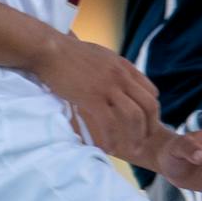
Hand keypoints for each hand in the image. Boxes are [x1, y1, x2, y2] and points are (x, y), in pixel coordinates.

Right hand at [30, 35, 158, 157]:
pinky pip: (109, 123)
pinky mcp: (92, 97)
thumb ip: (114, 69)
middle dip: (151, 127)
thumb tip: (119, 83)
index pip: (151, 91)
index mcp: (124, 66)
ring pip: (134, 116)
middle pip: (149, 105)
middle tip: (144, 141)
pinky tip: (109, 148)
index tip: (145, 125)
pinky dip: (112, 138)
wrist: (50, 50)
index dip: (151, 111)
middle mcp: (121, 75)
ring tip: (132, 150)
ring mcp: (108, 86)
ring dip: (136, 137)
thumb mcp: (100, 56)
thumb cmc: (69, 53)